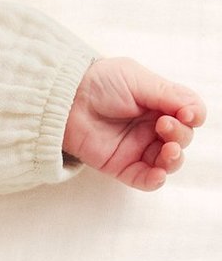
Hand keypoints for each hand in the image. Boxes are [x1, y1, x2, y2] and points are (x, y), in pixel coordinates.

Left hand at [61, 56, 206, 190]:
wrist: (63, 97)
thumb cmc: (99, 82)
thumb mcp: (137, 80)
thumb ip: (169, 95)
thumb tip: (195, 112)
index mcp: (159, 104)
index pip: (188, 115)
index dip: (193, 116)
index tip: (186, 114)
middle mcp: (151, 127)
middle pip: (182, 139)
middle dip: (180, 135)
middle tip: (164, 124)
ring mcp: (137, 147)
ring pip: (168, 162)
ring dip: (174, 159)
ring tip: (168, 149)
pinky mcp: (120, 165)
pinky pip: (144, 179)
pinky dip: (155, 180)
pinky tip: (158, 174)